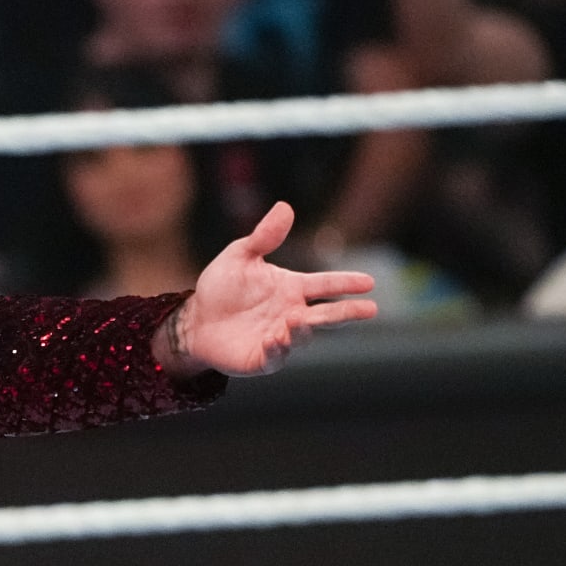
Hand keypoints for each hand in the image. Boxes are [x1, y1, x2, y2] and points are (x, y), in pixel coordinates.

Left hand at [155, 202, 377, 378]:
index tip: (368, 282)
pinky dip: (278, 349)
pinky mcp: (262, 358)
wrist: (195, 320)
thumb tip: (285, 207)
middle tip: (370, 309)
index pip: (324, 284)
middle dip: (346, 312)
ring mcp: (280, 337)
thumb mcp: (240, 256)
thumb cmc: (221, 287)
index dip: (345, 283)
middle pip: (325, 314)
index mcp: (291, 288)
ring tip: (298, 320)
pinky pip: (275, 356)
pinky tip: (276, 338)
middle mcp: (292, 314)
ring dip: (304, 329)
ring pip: (302, 336)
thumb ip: (263, 237)